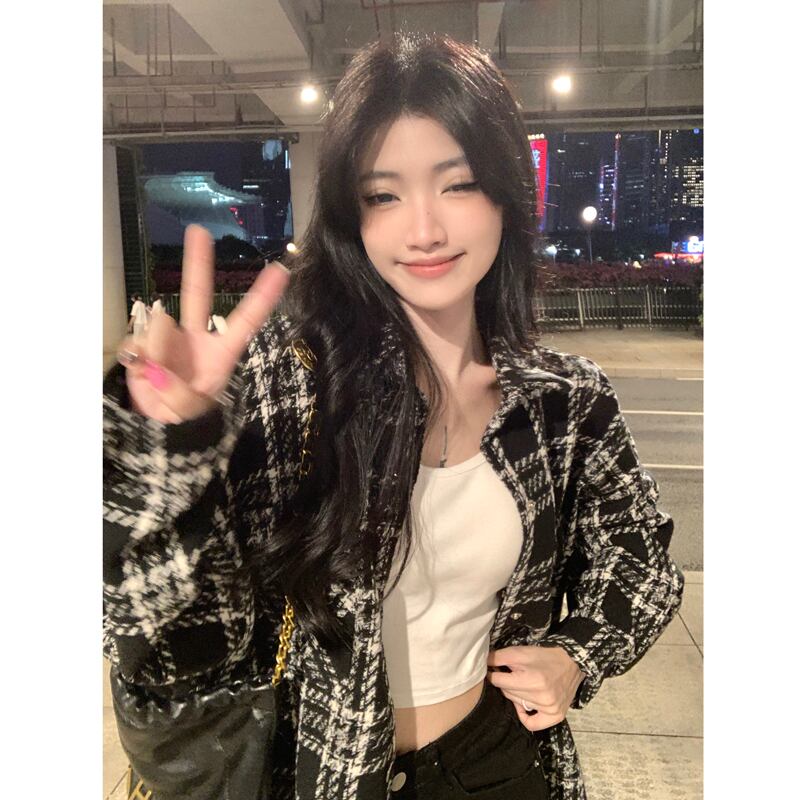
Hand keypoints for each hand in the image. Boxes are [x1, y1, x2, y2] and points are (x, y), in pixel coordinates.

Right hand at [116, 224, 289, 422]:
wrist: (157, 427)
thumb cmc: (185, 418)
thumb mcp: (191, 414)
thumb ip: (178, 396)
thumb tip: (155, 372)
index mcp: (221, 353)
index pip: (246, 321)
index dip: (262, 297)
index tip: (280, 270)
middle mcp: (196, 339)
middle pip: (198, 295)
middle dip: (198, 263)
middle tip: (199, 230)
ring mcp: (169, 339)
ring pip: (160, 326)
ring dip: (156, 353)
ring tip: (159, 381)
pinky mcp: (143, 344)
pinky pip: (137, 340)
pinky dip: (136, 358)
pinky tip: (143, 372)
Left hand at [486, 645, 585, 731]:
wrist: (572, 662)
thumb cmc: (545, 656)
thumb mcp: (522, 651)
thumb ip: (500, 657)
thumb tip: (482, 663)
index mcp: (534, 679)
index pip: (499, 681)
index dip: (493, 674)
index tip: (493, 670)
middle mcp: (542, 697)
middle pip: (508, 693)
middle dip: (505, 683)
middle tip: (511, 675)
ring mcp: (550, 709)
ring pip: (518, 705)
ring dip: (515, 695)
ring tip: (521, 685)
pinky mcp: (556, 715)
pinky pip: (532, 724)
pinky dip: (525, 716)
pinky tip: (523, 706)